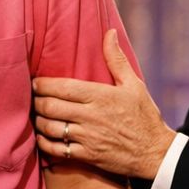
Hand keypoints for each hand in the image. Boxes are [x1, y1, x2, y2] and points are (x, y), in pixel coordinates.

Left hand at [33, 29, 173, 179]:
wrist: (156, 152)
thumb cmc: (144, 116)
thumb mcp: (134, 84)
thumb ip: (116, 60)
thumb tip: (109, 32)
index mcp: (100, 96)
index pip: (62, 87)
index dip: (42, 84)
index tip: (35, 82)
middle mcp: (91, 116)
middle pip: (51, 106)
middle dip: (37, 101)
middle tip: (33, 98)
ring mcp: (87, 137)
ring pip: (50, 127)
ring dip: (38, 121)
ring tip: (37, 115)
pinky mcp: (86, 156)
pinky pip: (57, 150)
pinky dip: (44, 143)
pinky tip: (42, 137)